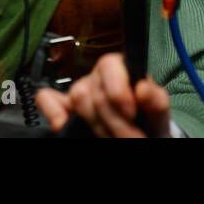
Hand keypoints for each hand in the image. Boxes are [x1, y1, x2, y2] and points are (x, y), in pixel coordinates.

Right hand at [35, 52, 171, 137]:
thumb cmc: (148, 121)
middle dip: (114, 121)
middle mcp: (97, 76)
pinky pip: (46, 99)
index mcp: (120, 67)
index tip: (131, 114)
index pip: (109, 65)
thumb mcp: (157, 111)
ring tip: (114, 137)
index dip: (118, 91)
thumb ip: (155, 100)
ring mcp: (79, 91)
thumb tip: (142, 88)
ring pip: (76, 98)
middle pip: (94, 92)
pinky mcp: (65, 107)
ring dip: (96, 125)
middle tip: (131, 138)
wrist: (142, 135)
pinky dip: (53, 112)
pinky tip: (63, 125)